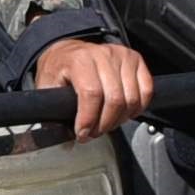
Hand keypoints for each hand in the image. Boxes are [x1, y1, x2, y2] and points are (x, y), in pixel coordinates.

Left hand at [30, 36, 151, 140]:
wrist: (68, 52)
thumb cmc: (60, 69)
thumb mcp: (48, 87)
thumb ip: (53, 114)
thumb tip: (66, 141)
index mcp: (80, 60)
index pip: (91, 93)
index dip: (89, 119)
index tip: (82, 133)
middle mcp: (103, 55)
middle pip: (114, 99)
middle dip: (104, 124)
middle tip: (94, 132)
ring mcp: (122, 56)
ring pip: (131, 98)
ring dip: (121, 119)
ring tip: (107, 123)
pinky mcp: (135, 60)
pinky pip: (146, 90)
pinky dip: (138, 107)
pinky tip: (125, 113)